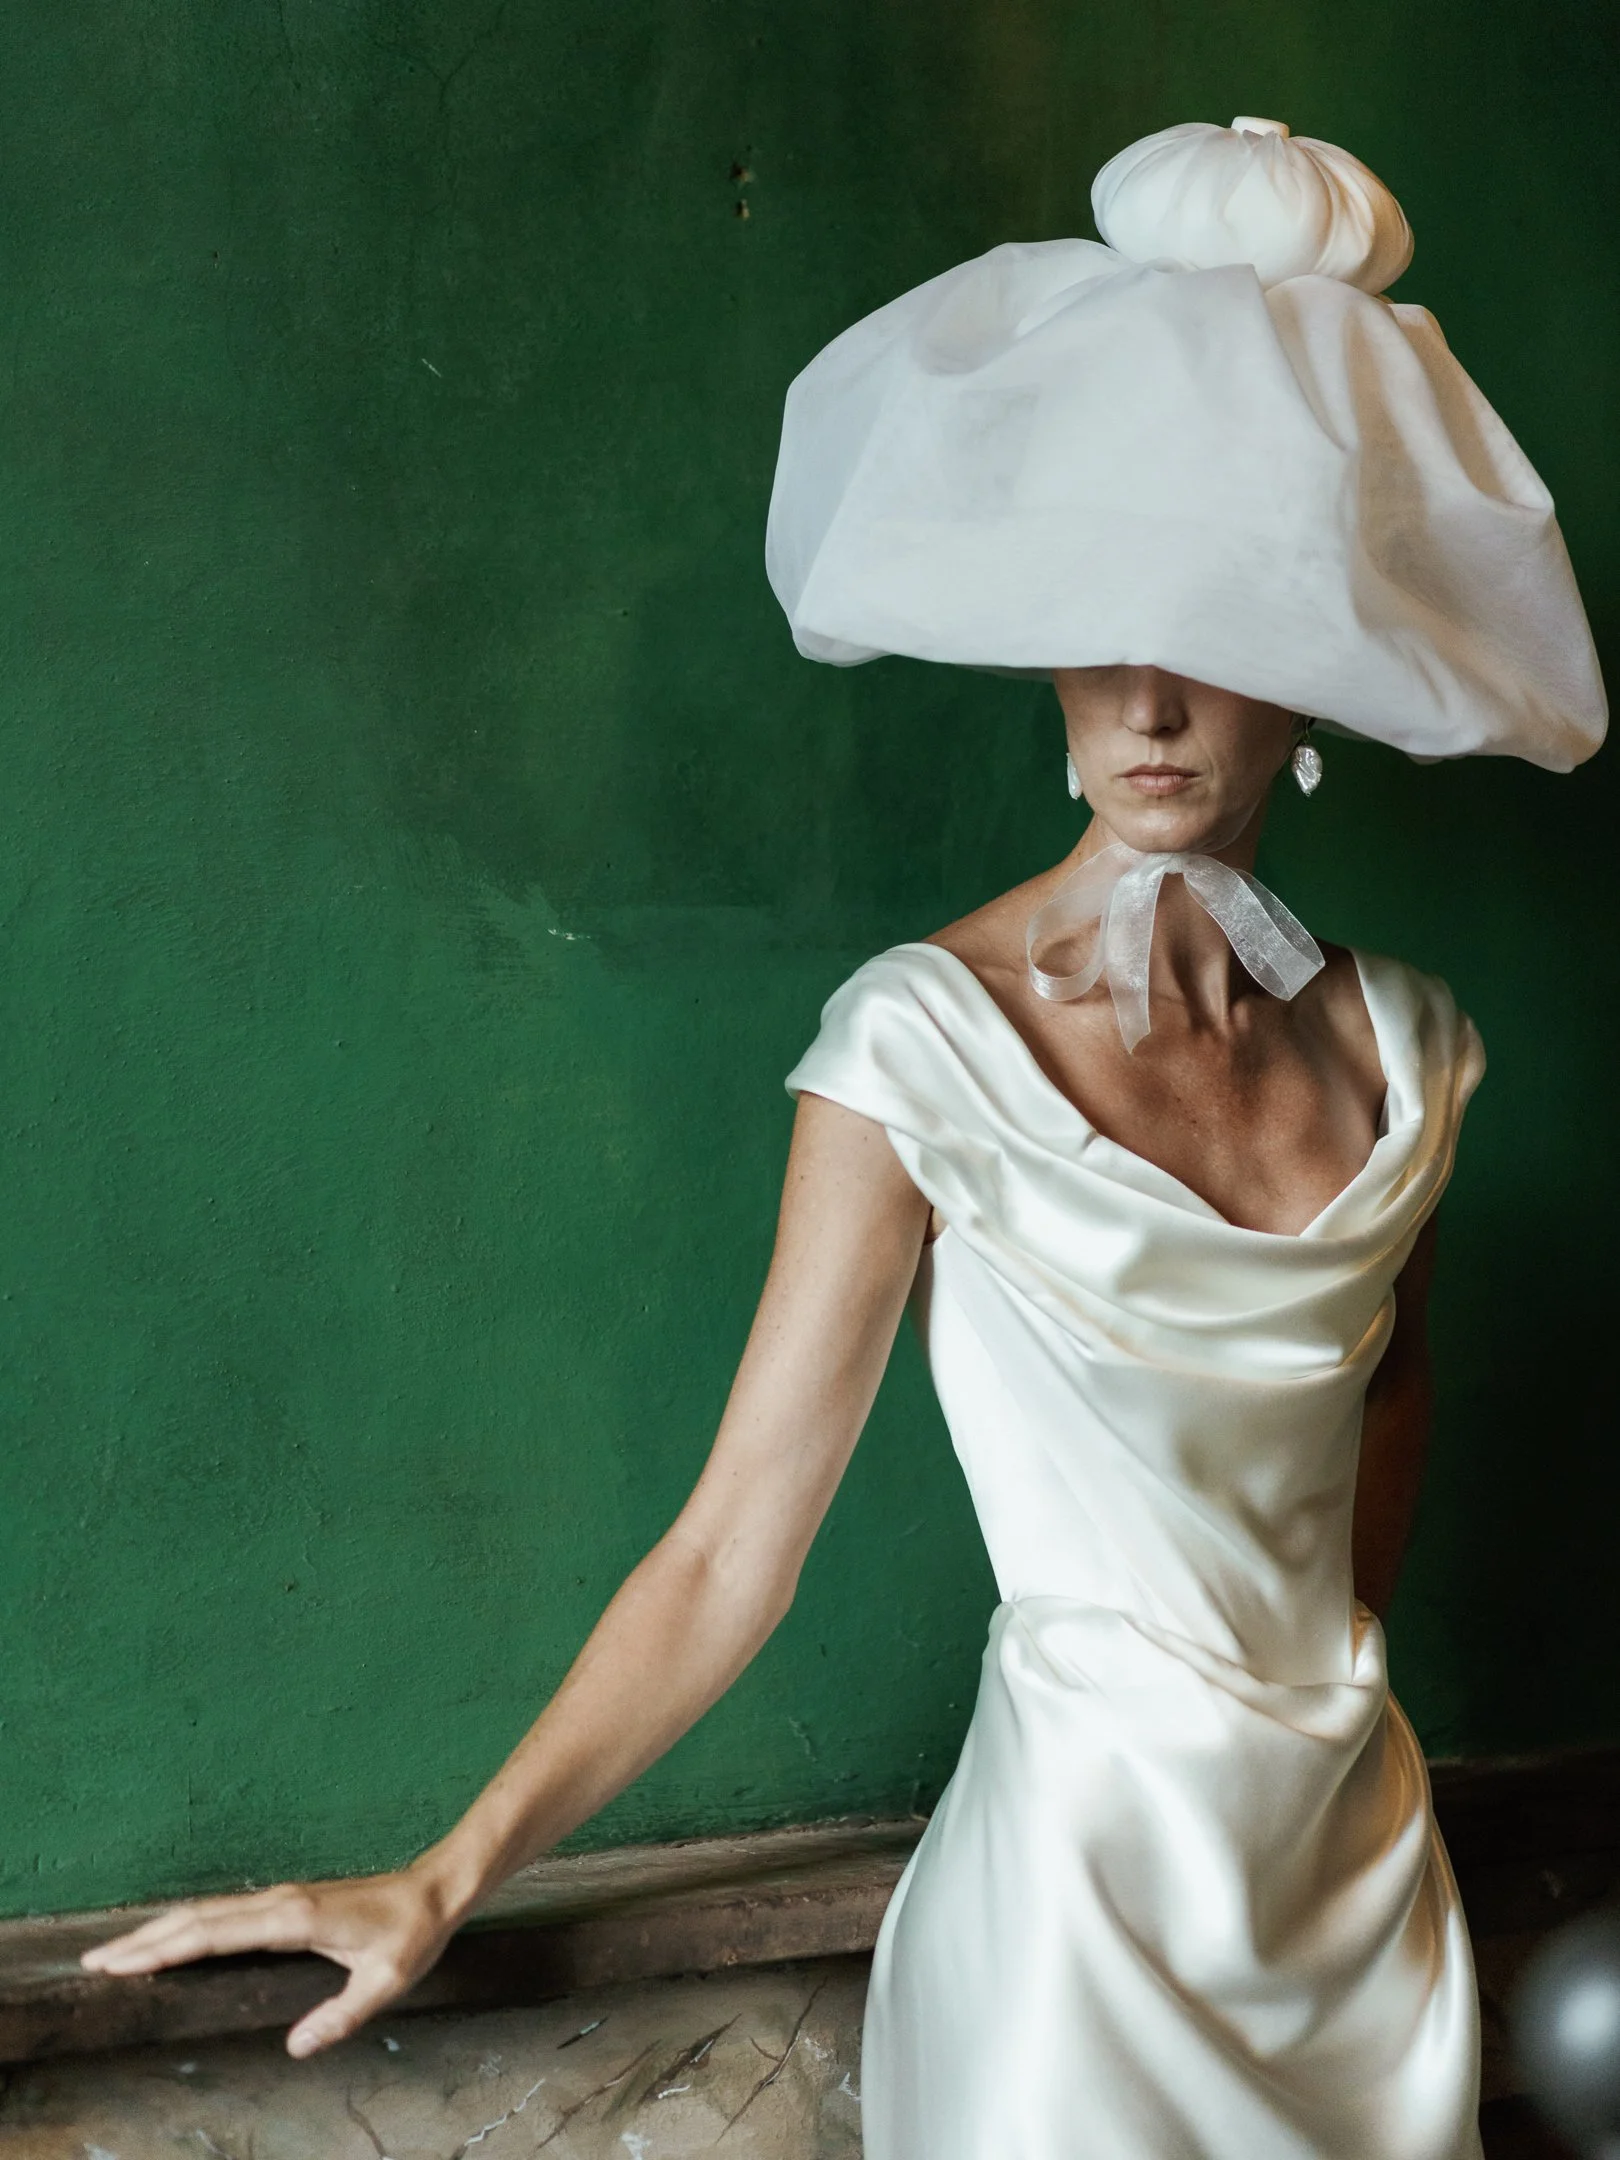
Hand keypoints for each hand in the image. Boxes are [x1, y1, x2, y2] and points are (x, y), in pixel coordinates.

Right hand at [78, 1866, 461, 2057]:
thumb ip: (341, 2015)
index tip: (120, 1963)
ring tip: (118, 1951)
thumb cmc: (411, 1934)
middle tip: (95, 1961)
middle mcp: (279, 1903)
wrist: (433, 1890)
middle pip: (197, 1918)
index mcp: (293, 1919)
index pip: (213, 1934)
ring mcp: (280, 1899)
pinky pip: (225, 1914)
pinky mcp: (286, 1903)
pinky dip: (189, 1926)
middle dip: (144, 1939)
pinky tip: (174, 1940)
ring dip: (161, 1930)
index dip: (164, 1948)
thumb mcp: (386, 1981)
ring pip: (207, 1912)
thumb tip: (295, 2049)